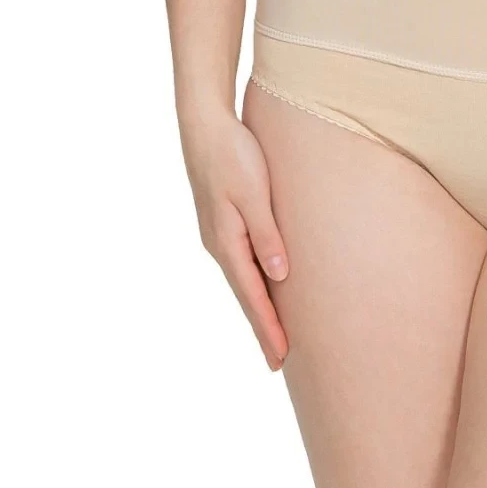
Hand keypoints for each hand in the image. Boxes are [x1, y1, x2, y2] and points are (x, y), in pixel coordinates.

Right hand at [180, 105, 289, 370]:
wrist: (204, 125)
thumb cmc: (234, 154)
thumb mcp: (254, 193)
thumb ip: (267, 233)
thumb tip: (279, 275)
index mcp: (227, 242)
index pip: (252, 296)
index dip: (268, 328)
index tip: (282, 357)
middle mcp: (220, 244)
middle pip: (245, 295)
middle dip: (263, 328)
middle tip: (280, 362)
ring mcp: (219, 234)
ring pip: (243, 280)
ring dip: (259, 307)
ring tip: (275, 332)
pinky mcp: (223, 221)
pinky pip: (241, 261)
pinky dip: (254, 283)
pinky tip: (264, 286)